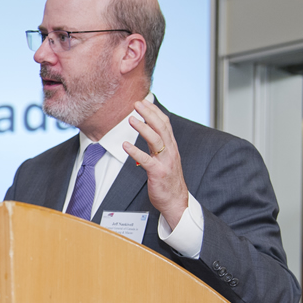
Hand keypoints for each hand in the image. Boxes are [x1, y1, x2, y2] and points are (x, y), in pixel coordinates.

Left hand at [123, 100, 189, 228]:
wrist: (176, 201)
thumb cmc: (168, 180)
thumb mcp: (165, 158)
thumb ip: (158, 145)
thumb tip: (148, 131)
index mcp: (171, 147)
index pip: (165, 124)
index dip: (154, 111)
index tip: (143, 102)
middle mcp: (170, 151)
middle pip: (161, 127)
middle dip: (149, 114)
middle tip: (136, 104)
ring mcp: (165, 162)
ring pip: (156, 140)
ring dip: (143, 128)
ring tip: (131, 119)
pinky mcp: (158, 173)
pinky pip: (146, 160)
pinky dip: (136, 152)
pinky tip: (125, 146)